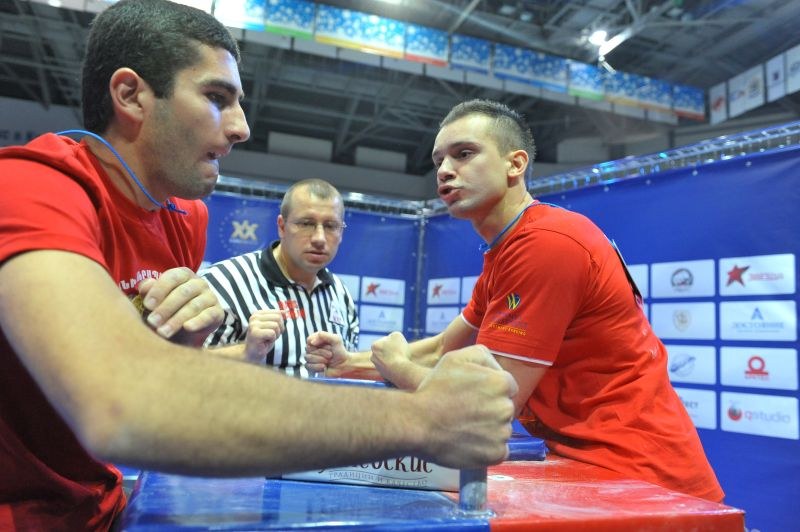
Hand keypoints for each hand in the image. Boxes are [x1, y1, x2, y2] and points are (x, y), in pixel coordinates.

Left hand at [138, 267, 222, 346]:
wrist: (188, 327)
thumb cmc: (169, 308)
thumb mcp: (157, 298)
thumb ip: (149, 290)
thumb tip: (144, 288)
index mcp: (183, 275)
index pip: (173, 277)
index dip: (159, 290)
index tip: (147, 305)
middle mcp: (199, 283)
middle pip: (183, 292)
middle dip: (166, 308)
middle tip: (152, 322)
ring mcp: (210, 297)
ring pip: (194, 306)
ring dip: (177, 319)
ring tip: (163, 332)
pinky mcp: (217, 312)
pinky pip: (209, 316)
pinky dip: (198, 322)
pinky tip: (187, 328)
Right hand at [243, 309, 285, 363]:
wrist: (252, 354)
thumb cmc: (263, 341)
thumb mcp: (271, 327)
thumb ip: (276, 318)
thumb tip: (285, 311)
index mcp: (257, 314)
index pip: (277, 312)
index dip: (279, 323)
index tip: (272, 330)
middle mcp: (254, 317)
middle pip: (278, 318)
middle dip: (279, 329)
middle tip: (271, 336)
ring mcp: (254, 325)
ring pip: (276, 326)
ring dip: (276, 335)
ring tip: (267, 339)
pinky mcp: (255, 333)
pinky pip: (272, 333)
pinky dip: (272, 339)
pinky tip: (265, 342)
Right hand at [305, 331, 349, 376]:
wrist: (344, 365)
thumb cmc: (340, 351)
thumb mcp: (336, 339)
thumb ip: (324, 336)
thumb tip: (312, 342)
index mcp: (317, 340)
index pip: (309, 340)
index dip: (317, 343)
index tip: (327, 345)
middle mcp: (312, 348)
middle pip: (308, 349)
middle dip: (322, 352)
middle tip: (330, 354)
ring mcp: (311, 357)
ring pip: (308, 358)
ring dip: (321, 360)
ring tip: (328, 361)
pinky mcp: (311, 367)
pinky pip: (308, 366)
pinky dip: (317, 367)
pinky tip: (324, 367)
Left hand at [370, 331, 414, 385]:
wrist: (400, 370)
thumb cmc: (398, 351)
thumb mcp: (397, 335)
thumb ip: (393, 335)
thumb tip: (392, 339)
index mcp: (374, 346)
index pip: (385, 340)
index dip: (394, 342)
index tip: (399, 345)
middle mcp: (373, 357)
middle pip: (385, 351)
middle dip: (392, 351)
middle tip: (401, 352)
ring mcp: (378, 367)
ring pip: (388, 360)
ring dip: (394, 360)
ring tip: (402, 360)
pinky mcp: (384, 376)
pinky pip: (391, 369)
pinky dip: (395, 368)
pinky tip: (401, 367)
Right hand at [413, 344, 517, 468]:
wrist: (417, 423)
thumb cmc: (435, 389)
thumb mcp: (455, 358)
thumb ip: (482, 355)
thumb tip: (496, 367)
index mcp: (501, 383)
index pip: (507, 386)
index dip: (489, 390)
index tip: (472, 395)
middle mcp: (507, 408)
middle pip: (505, 408)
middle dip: (490, 408)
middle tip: (466, 411)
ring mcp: (502, 433)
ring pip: (501, 429)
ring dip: (488, 429)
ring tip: (463, 427)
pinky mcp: (495, 454)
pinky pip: (498, 450)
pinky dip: (486, 448)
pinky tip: (468, 441)